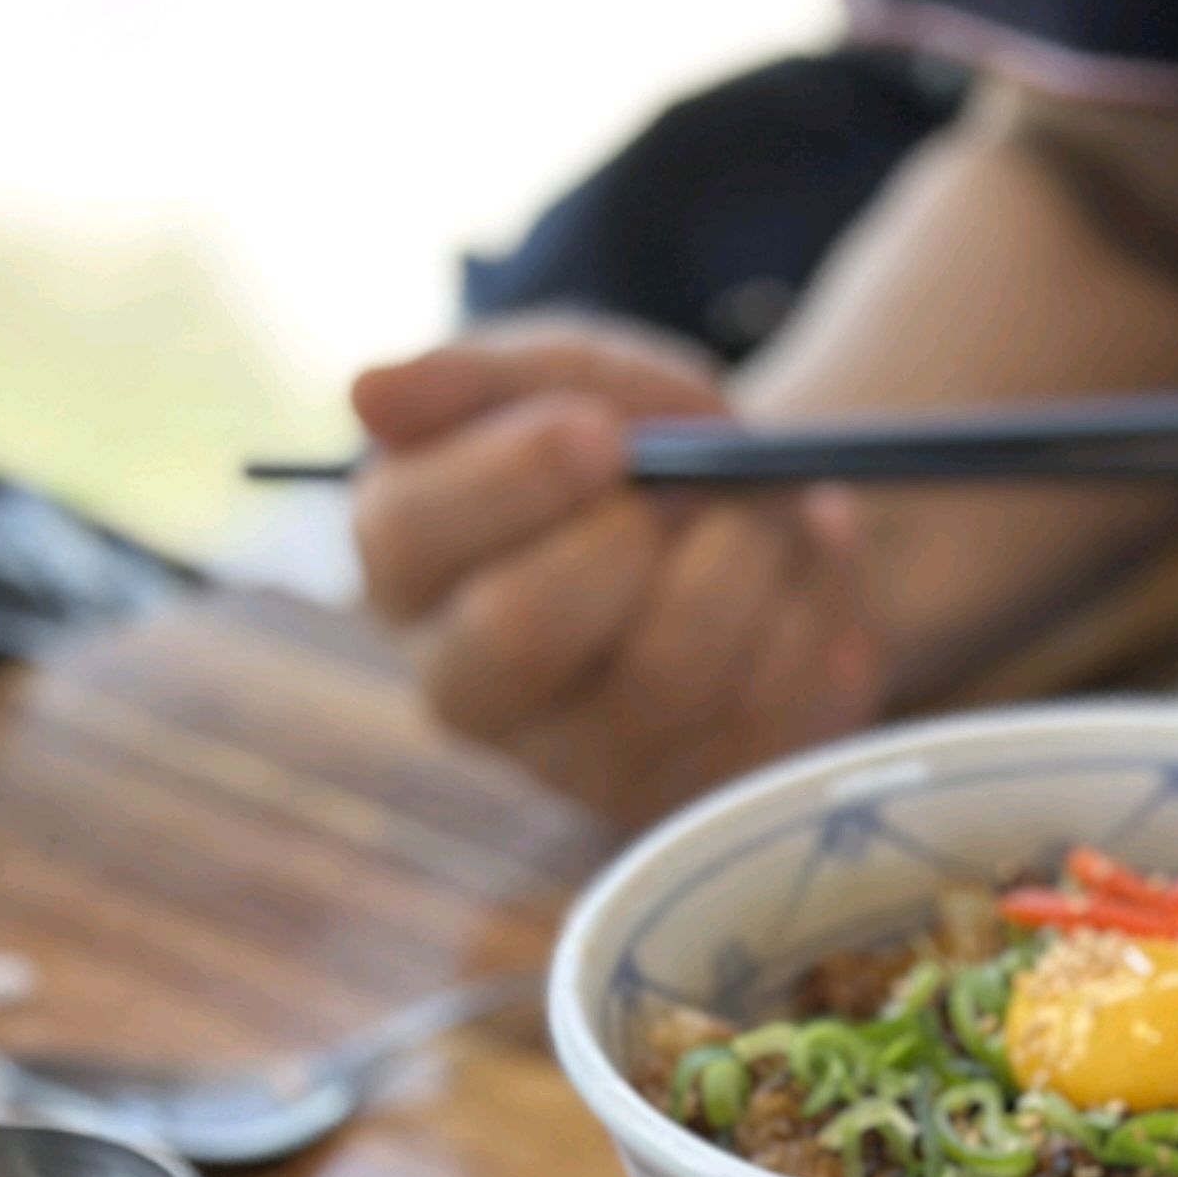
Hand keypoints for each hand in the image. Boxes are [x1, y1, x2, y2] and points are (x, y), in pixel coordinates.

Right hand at [346, 319, 886, 833]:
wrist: (767, 524)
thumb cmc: (636, 447)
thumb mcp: (569, 376)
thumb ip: (481, 379)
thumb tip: (368, 393)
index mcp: (409, 563)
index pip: (410, 538)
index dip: (512, 477)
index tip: (603, 431)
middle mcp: (470, 685)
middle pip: (521, 628)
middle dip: (632, 536)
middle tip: (695, 482)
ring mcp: (578, 765)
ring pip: (663, 675)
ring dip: (745, 561)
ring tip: (771, 508)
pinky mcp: (690, 800)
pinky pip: (765, 713)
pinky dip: (810, 616)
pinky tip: (801, 575)